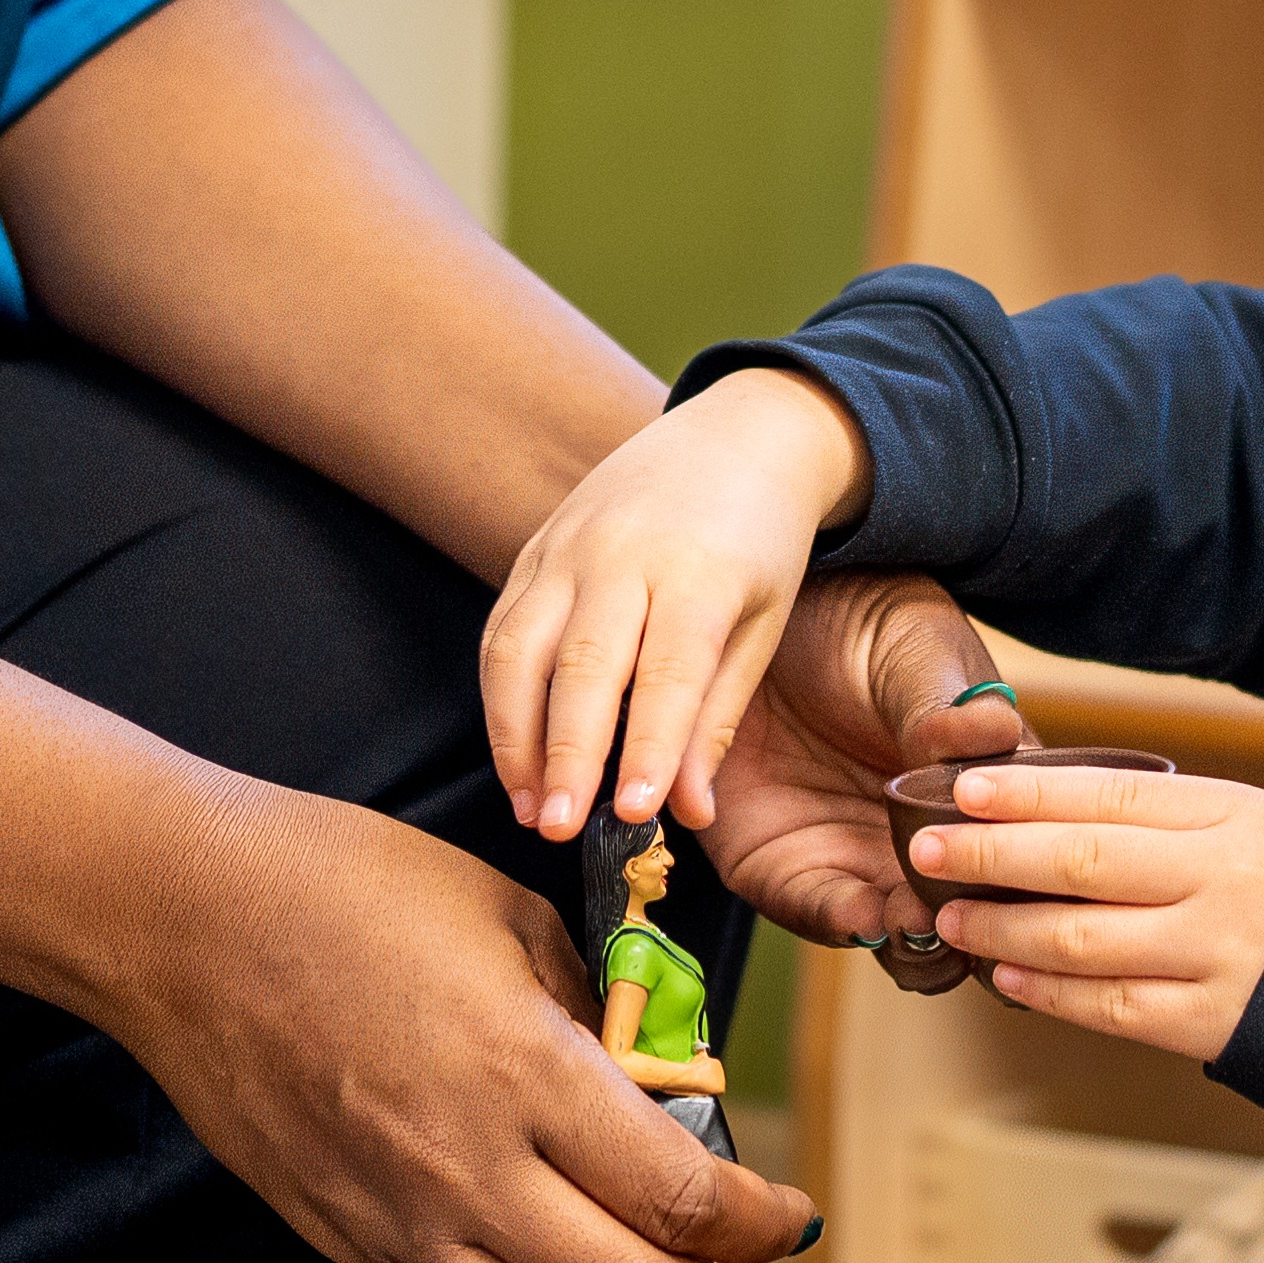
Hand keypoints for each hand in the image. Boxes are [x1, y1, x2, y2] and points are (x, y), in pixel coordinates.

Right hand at [95, 778, 812, 1262]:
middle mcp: (471, 1171)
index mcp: (525, 1072)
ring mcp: (408, 1228)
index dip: (761, 1226)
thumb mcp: (507, 919)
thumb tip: (660, 1086)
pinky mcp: (360, 1250)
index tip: (790, 1215)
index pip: (683, 1199)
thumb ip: (593, 1017)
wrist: (187, 923)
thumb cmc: (344, 889)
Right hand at [481, 368, 871, 838]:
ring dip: (515, 738)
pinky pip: (501, 630)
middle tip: (559, 829)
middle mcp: (623, 553)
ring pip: (518, 649)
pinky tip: (517, 758)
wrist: (737, 433)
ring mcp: (569, 546)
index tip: (635, 814)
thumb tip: (686, 813)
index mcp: (699, 571)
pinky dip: (499, 700)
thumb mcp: (763, 624)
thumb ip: (718, 718)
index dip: (647, 746)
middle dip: (565, 754)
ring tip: (529, 808)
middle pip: (582, 664)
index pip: (668, 671)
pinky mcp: (536, 548)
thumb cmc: (760, 542)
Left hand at [687, 575, 1031, 978]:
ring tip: (913, 915)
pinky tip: (861, 914)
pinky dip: (845, 925)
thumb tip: (992, 738)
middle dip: (977, 928)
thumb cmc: (860, 627)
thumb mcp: (915, 652)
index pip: (1027, 855)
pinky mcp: (789, 869)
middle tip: (969, 910)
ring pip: (906, 939)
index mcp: (982, 791)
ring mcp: (861, 860)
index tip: (1026, 875)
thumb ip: (947, 708)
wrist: (759, 620)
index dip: (1033, 877)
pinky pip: (823, 916)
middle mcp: (929, 840)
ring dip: (915, 939)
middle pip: (975, 917)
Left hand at [912, 760, 1263, 1064]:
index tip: (962, 787)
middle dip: (995, 853)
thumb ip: (1159, 815)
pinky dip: (1050, 991)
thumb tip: (1039, 800)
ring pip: (1086, 939)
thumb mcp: (1245, 823)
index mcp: (1229, 815)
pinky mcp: (1210, 1023)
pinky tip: (1006, 973)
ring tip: (952, 916)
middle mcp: (1221, 881)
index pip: (1111, 793)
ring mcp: (1216, 955)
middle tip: (927, 847)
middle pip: (1086, 861)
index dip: (1029, 791)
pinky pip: (1112, 1006)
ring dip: (1006, 928)